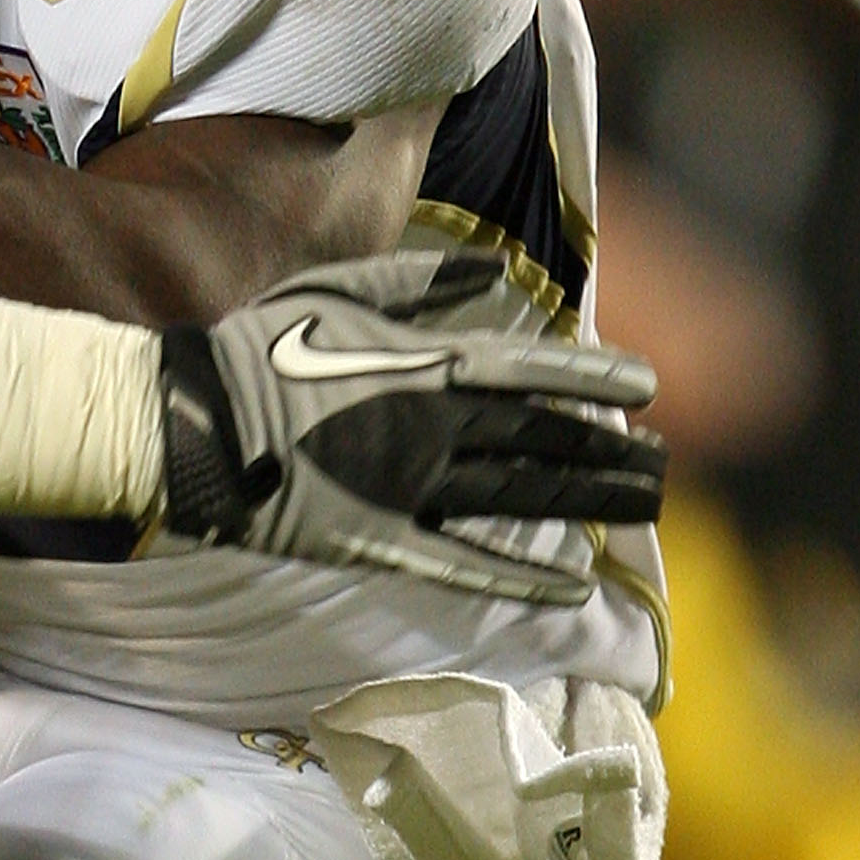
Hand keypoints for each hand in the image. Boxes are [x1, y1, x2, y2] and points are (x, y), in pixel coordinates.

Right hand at [162, 249, 667, 605]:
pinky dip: (522, 578)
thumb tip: (493, 272)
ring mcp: (414, 490)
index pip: (536, 370)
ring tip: (642, 507)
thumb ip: (421, 283)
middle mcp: (438, 428)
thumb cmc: (261, 346)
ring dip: (588, 503)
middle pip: (545, 440)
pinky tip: (572, 587)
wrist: (197, 422)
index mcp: (429, 363)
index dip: (596, 377)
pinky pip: (467, 566)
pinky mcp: (383, 541)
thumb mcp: (339, 289)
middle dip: (610, 450)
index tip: (648, 388)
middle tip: (662, 462)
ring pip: (523, 498)